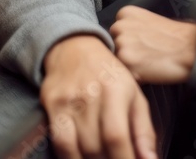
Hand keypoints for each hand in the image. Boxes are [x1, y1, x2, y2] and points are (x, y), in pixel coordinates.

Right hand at [41, 34, 157, 158]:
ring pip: (76, 149)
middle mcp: (91, 95)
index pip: (117, 136)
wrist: (73, 47)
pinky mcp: (52, 106)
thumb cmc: (109, 76)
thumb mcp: (135, 95)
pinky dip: (70, 158)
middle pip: (96, 147)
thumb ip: (144, 130)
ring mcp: (68, 101)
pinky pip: (58, 143)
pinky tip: (80, 158)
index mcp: (116, 91)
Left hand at [109, 6, 195, 83]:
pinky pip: (125, 75)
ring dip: (129, 66)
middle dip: (126, 53)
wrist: (193, 48)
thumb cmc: (174, 37)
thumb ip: (129, 27)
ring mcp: (122, 45)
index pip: (114, 32)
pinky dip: (136, 77)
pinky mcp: (128, 64)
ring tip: (149, 62)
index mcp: (125, 13)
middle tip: (146, 54)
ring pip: (117, 62)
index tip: (142, 43)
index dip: (127, 41)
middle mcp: (120, 27)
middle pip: (112, 47)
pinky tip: (150, 70)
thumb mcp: (147, 20)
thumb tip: (116, 41)